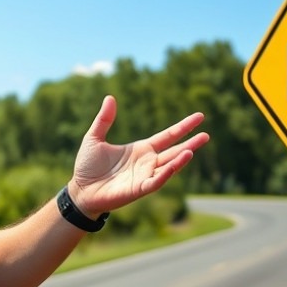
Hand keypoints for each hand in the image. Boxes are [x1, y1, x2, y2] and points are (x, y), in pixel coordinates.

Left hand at [69, 95, 208, 215]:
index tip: (199, 117)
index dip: (183, 127)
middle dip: (191, 143)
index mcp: (142, 149)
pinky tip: (175, 165)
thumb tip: (110, 97)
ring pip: (169, 167)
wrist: (80, 189)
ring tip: (193, 149)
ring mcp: (145, 176)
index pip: (168, 136)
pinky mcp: (139, 189)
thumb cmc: (88, 166)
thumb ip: (104, 119)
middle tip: (207, 135)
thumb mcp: (94, 138)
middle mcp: (148, 162)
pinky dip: (166, 174)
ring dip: (181, 159)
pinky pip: (156, 181)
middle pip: (174, 151)